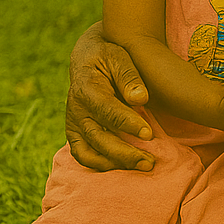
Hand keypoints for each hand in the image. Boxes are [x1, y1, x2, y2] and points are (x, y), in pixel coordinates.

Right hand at [65, 23, 156, 171]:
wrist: (89, 58)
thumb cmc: (110, 56)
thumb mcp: (120, 58)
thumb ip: (129, 78)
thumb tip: (140, 98)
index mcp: (86, 88)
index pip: (107, 110)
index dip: (127, 124)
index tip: (149, 135)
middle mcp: (75, 109)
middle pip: (98, 137)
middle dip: (125, 152)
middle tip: (150, 161)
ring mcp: (73, 123)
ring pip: (90, 151)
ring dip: (115, 163)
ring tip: (143, 166)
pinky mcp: (74, 133)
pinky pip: (83, 155)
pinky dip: (101, 164)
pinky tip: (124, 167)